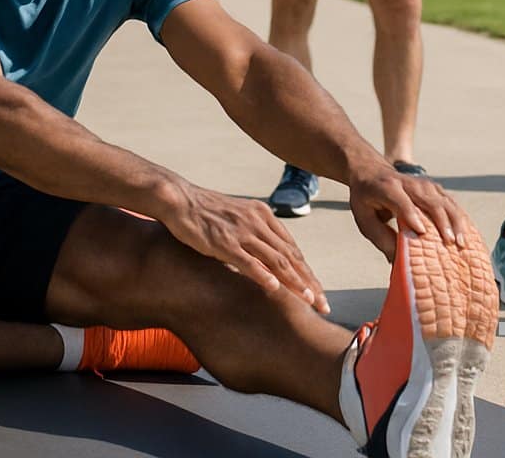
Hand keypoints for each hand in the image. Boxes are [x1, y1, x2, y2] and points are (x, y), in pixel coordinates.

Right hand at [162, 183, 329, 313]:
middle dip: (309, 282)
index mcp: (263, 215)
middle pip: (291, 256)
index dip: (306, 271)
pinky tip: (275, 289)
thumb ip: (255, 233)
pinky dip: (263, 275)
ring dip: (294, 282)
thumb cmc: (206, 212)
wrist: (180, 199)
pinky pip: (248, 261)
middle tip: (324, 304)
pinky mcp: (224, 242)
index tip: (318, 292)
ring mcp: (242, 231)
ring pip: (276, 260)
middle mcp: (258, 222)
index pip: (291, 248)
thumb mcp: (238, 217)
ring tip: (309, 301)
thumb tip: (266, 256)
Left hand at [347, 158, 469, 261]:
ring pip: (445, 201)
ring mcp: (424, 184)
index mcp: (388, 188)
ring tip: (461, 243)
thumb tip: (398, 262)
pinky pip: (450, 202)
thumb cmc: (365, 198)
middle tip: (450, 244)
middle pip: (430, 201)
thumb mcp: (363, 218)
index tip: (421, 232)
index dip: (412, 215)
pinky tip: (466, 235)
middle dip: (442, 222)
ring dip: (455, 221)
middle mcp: (408, 183)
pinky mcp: (434, 188)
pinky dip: (460, 218)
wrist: (371, 170)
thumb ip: (380, 238)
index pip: (402, 201)